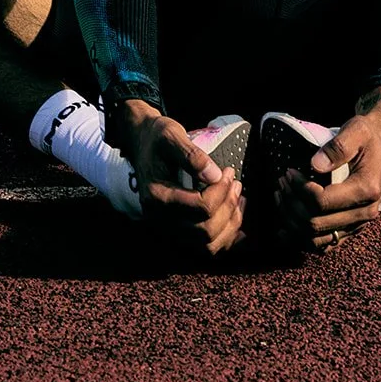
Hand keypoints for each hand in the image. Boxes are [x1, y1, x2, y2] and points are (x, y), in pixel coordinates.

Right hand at [118, 102, 245, 256]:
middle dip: (228, 207)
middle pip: (206, 230)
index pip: (201, 207)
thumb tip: (215, 175)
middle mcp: (160, 219)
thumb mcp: (171, 135)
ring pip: (207, 245)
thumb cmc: (156, 138)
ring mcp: (168, 227)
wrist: (142, 142)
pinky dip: (224, 236)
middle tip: (236, 184)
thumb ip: (192, 155)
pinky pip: (204, 246)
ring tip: (238, 201)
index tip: (229, 172)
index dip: (222, 190)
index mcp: (158, 197)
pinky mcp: (176, 229)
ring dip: (229, 225)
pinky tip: (234, 218)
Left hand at [275, 87, 380, 251]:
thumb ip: (338, 147)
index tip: (289, 172)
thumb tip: (315, 165)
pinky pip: (322, 245)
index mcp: (366, 190)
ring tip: (281, 198)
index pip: (323, 201)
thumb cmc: (366, 136)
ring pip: (316, 239)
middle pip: (316, 223)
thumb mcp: (356, 131)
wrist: (380, 145)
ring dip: (292, 222)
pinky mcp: (349, 229)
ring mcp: (357, 225)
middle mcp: (364, 213)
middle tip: (281, 182)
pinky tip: (284, 227)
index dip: (299, 189)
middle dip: (291, 204)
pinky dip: (300, 239)